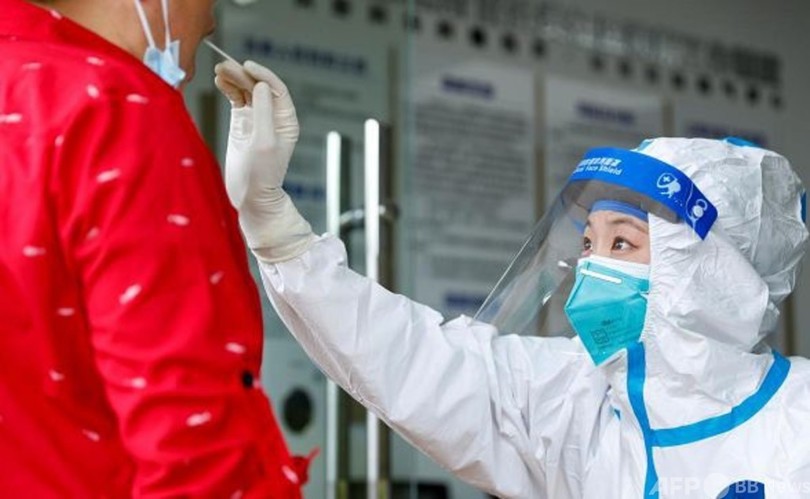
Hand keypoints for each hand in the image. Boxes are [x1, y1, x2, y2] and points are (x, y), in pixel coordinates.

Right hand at [214, 60, 298, 209]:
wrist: (250, 196)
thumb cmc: (262, 175)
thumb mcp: (264, 142)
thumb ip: (263, 112)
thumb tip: (261, 86)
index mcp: (286, 120)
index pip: (276, 89)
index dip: (262, 74)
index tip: (247, 65)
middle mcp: (273, 117)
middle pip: (258, 87)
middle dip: (242, 74)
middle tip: (223, 66)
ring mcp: (256, 119)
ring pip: (246, 91)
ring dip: (234, 79)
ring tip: (218, 71)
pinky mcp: (242, 123)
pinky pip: (236, 100)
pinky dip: (228, 89)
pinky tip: (220, 82)